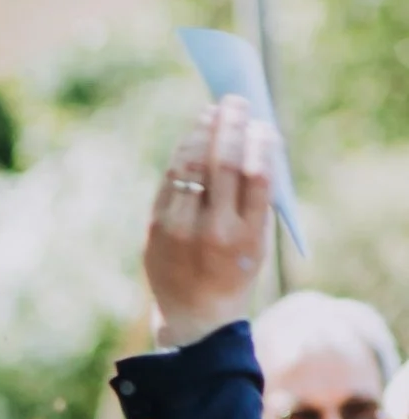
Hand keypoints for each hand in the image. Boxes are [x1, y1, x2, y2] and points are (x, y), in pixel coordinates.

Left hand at [143, 94, 275, 348]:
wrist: (195, 317)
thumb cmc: (234, 271)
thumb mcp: (257, 243)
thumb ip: (257, 199)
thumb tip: (255, 139)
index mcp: (247, 237)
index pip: (256, 175)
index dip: (258, 142)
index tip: (260, 123)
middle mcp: (213, 232)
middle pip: (223, 163)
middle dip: (230, 126)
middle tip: (235, 101)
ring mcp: (181, 231)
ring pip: (192, 167)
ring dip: (202, 132)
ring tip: (212, 112)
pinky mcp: (156, 229)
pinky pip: (170, 180)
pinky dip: (183, 154)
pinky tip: (192, 138)